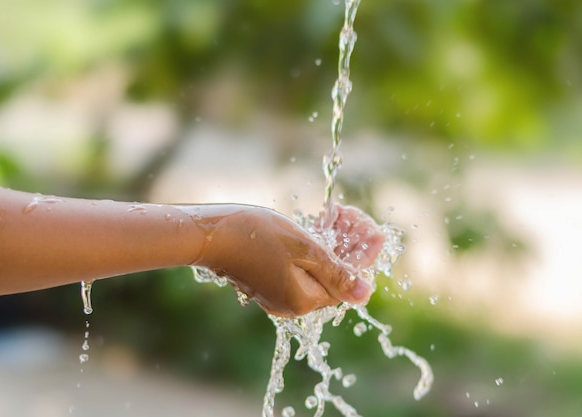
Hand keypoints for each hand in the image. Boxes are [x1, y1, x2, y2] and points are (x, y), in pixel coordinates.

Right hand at [188, 204, 380, 316]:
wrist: (208, 234)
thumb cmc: (255, 236)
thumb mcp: (303, 249)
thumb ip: (336, 272)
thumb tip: (365, 295)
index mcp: (305, 299)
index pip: (348, 281)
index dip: (364, 254)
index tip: (374, 229)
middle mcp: (293, 303)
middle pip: (333, 275)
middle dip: (348, 245)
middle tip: (353, 215)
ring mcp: (278, 293)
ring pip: (316, 269)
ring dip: (331, 243)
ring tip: (338, 214)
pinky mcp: (267, 280)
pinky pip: (299, 267)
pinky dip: (312, 248)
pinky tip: (317, 225)